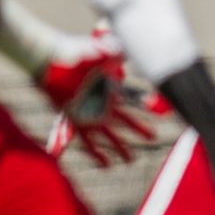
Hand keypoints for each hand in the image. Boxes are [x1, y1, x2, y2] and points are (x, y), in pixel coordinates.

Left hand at [35, 32, 164, 168]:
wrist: (51, 61)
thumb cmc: (75, 54)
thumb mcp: (100, 51)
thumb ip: (116, 52)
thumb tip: (130, 50)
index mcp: (111, 89)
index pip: (134, 100)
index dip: (146, 106)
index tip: (164, 112)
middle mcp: (102, 104)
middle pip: (125, 121)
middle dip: (139, 130)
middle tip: (153, 137)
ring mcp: (88, 114)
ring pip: (109, 135)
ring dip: (120, 147)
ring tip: (130, 160)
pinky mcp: (75, 120)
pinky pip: (87, 141)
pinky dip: (96, 153)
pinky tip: (105, 164)